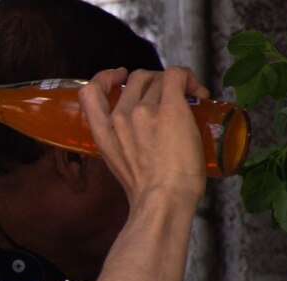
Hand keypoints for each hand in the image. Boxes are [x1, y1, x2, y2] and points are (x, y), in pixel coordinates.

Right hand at [78, 66, 209, 206]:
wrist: (164, 201)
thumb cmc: (150, 195)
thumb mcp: (122, 169)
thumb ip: (124, 149)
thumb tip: (145, 145)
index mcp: (104, 134)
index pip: (89, 92)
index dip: (104, 78)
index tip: (119, 79)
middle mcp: (120, 118)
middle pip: (136, 79)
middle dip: (154, 82)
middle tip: (170, 98)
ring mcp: (144, 111)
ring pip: (158, 77)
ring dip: (174, 83)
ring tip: (189, 99)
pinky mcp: (170, 108)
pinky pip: (176, 75)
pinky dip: (188, 77)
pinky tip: (197, 92)